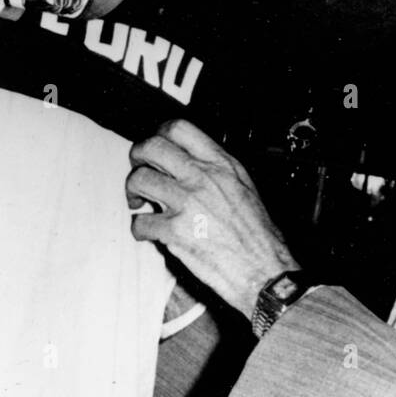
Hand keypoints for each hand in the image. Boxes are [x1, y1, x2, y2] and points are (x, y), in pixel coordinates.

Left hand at [127, 120, 298, 318]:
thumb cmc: (257, 233)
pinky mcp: (174, 231)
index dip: (159, 133)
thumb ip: (216, 168)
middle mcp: (201, 178)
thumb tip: (190, 160)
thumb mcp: (244, 186)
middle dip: (137, 156)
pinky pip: (140, 221)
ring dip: (132, 191)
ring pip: (139, 180)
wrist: (263, 268)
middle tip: (138, 168)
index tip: (155, 147)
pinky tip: (148, 231)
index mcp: (220, 164)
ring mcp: (186, 203)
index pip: (179, 129)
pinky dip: (139, 228)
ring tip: (139, 202)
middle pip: (152, 147)